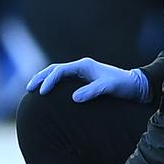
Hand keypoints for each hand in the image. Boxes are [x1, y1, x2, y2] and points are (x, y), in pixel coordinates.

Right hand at [27, 58, 148, 102]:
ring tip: (33, 90)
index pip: (59, 71)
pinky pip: (64, 80)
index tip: (42, 93)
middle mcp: (81, 67)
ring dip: (45, 80)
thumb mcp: (108, 88)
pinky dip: (53, 84)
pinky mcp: (84, 80)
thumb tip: (74, 98)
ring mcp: (82, 73)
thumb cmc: (122, 86)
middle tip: (29, 89)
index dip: (49, 81)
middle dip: (40, 77)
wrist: (134, 85)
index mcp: (83, 66)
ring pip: (57, 74)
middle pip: (54, 69)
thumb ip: (92, 91)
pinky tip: (48, 94)